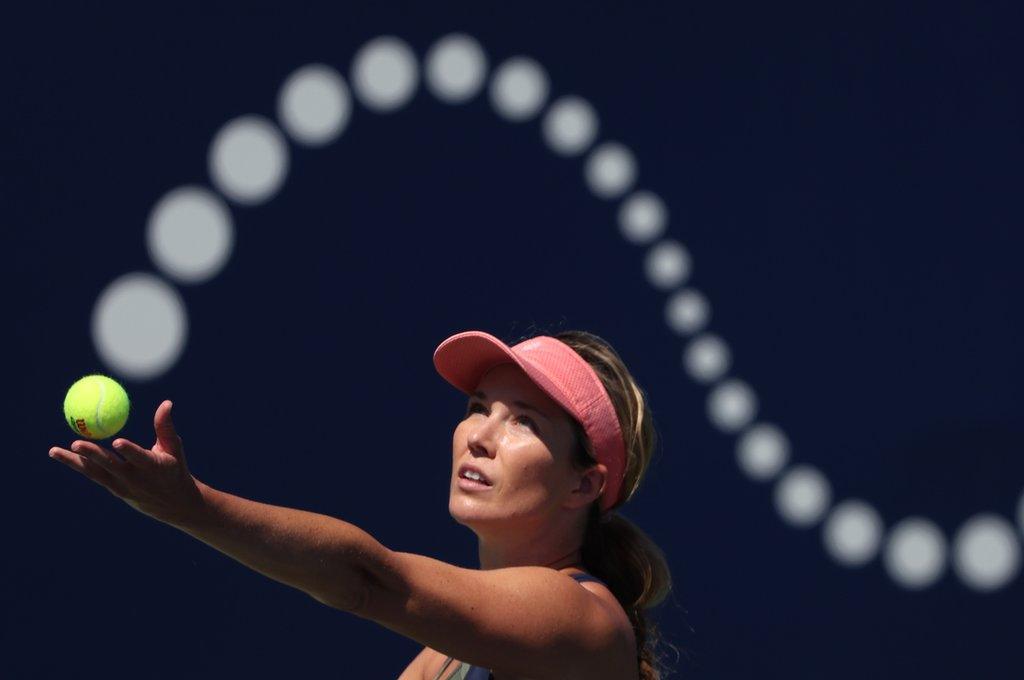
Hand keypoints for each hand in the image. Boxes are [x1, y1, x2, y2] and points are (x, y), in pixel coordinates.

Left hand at [49, 400, 206, 527]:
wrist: (172, 503)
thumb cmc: (174, 468)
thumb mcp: (174, 448)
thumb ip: (165, 426)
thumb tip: (166, 402)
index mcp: (153, 467)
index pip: (139, 458)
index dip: (128, 451)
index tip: (118, 442)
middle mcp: (135, 478)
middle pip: (110, 465)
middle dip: (92, 455)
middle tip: (76, 443)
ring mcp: (121, 485)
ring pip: (95, 472)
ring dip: (74, 461)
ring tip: (54, 451)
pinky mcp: (113, 489)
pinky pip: (93, 474)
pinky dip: (78, 464)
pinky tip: (62, 455)